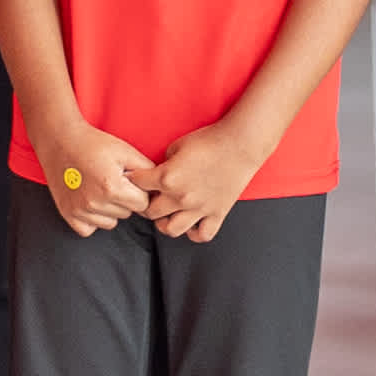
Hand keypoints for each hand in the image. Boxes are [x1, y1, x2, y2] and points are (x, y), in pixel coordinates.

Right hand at [37, 121, 157, 235]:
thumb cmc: (94, 144)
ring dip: (110, 209)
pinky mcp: (68, 214)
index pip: (142, 204)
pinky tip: (90, 200)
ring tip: (101, 188)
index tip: (132, 181)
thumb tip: (161, 187)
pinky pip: (90, 229)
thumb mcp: (125, 151)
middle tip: (113, 180)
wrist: (60, 140)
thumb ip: (146, 170)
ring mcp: (80, 210)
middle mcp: (95, 202)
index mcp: (112, 187)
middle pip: (127, 213)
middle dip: (126, 199)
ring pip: (111, 222)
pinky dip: (92, 219)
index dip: (140, 192)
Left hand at [143, 112, 276, 238]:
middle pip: (150, 212)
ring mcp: (199, 208)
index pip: (138, 184)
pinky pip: (202, 235)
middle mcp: (180, 197)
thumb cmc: (211, 140)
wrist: (241, 143)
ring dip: (164, 223)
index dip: (134, 179)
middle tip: (150, 198)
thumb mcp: (177, 145)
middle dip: (145, 204)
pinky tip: (192, 223)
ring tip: (166, 214)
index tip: (136, 178)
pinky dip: (194, 233)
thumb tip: (159, 173)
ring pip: (171, 230)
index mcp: (168, 177)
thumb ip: (164, 163)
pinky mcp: (217, 213)